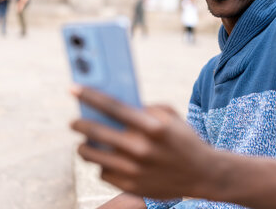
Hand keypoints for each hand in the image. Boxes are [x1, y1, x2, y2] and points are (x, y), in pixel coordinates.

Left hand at [70, 86, 215, 199]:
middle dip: (79, 124)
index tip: (72, 88)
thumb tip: (112, 104)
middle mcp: (140, 148)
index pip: (112, 107)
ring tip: (85, 142)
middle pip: (95, 133)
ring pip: (91, 155)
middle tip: (74, 121)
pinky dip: (102, 165)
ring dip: (84, 146)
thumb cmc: (184, 139)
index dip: (89, 96)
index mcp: (152, 126)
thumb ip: (143, 108)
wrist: (203, 174)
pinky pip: (102, 173)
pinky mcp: (130, 186)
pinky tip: (106, 159)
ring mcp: (134, 170)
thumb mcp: (170, 116)